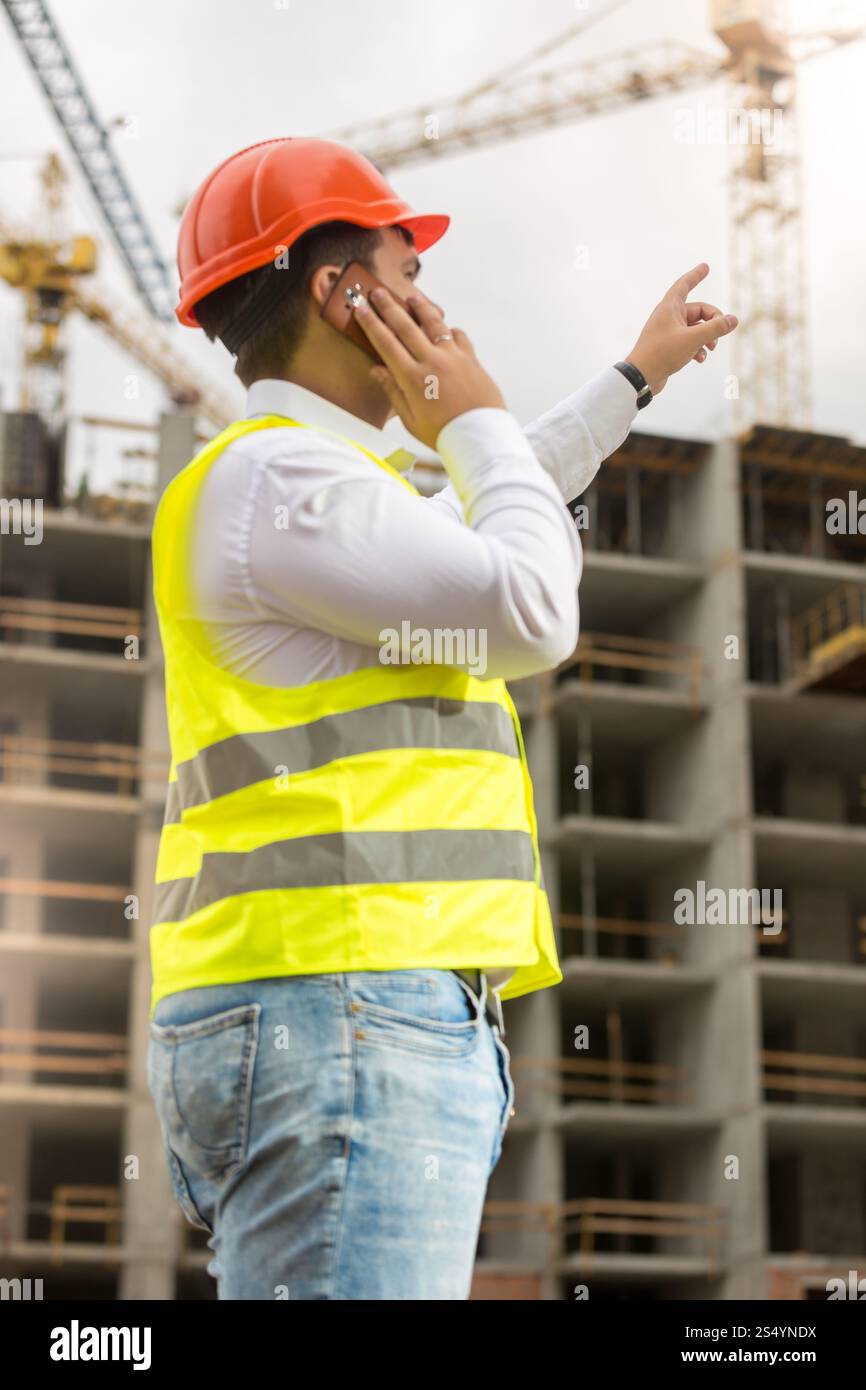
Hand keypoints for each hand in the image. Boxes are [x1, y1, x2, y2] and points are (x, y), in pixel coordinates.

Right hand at [354, 287, 505, 448]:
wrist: (480, 437)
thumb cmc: (444, 433)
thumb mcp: (410, 420)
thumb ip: (393, 392)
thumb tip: (377, 370)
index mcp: (413, 378)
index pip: (386, 343)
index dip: (371, 323)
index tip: (361, 309)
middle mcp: (432, 361)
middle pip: (405, 325)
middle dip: (388, 306)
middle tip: (376, 292)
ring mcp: (453, 357)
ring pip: (433, 323)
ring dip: (419, 307)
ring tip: (410, 297)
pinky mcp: (471, 358)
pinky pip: (457, 335)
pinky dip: (448, 329)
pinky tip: (444, 328)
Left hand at [625, 263, 737, 396]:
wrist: (641, 377)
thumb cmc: (662, 353)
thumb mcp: (692, 339)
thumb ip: (715, 328)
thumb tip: (733, 320)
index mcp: (669, 307)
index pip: (684, 284)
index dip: (696, 275)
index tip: (705, 266)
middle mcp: (668, 316)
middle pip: (699, 311)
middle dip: (713, 321)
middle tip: (721, 333)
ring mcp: (669, 332)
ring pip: (696, 328)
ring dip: (707, 337)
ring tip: (711, 348)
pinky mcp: (669, 346)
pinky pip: (689, 341)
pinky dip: (698, 348)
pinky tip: (700, 359)